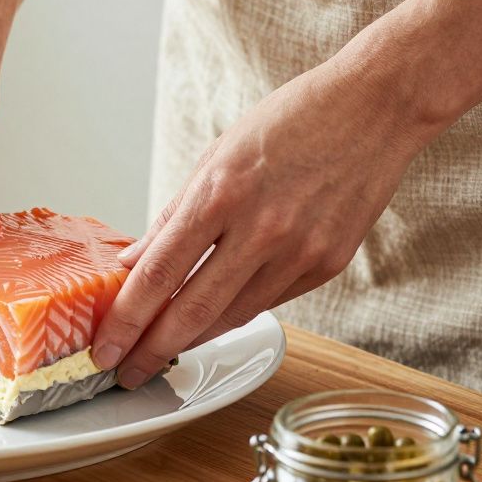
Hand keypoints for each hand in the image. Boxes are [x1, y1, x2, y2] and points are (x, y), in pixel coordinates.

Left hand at [91, 60, 439, 387]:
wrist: (375, 108)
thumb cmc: (290, 122)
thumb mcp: (216, 156)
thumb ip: (173, 215)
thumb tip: (133, 261)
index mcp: (220, 194)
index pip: (157, 274)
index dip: (126, 320)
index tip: (106, 347)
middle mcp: (259, 228)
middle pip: (191, 310)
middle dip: (151, 349)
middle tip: (124, 372)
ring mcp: (299, 251)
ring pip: (231, 316)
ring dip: (191, 339)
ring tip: (161, 351)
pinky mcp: (328, 264)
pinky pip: (268, 302)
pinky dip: (234, 314)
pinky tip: (213, 321)